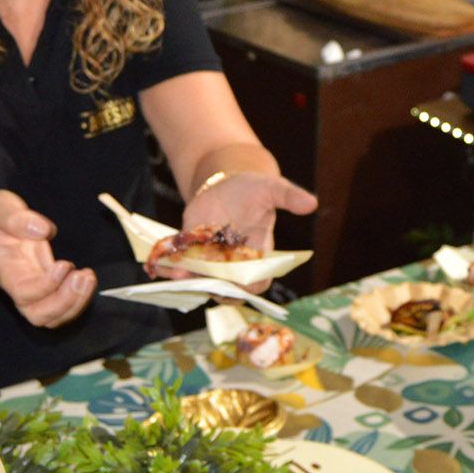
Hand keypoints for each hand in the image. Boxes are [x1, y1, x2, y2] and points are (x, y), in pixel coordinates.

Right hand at [0, 189, 95, 327]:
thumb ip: (15, 218)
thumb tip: (42, 231)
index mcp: (6, 270)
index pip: (24, 293)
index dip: (47, 286)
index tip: (65, 264)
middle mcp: (19, 287)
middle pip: (38, 315)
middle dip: (65, 302)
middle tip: (82, 276)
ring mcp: (35, 290)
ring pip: (53, 317)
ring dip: (76, 303)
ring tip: (88, 277)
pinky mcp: (50, 287)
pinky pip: (64, 306)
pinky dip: (79, 298)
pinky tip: (86, 277)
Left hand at [167, 172, 317, 287]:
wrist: (226, 184)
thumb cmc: (253, 190)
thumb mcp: (271, 188)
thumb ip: (289, 196)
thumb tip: (312, 203)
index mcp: (258, 256)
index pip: (257, 283)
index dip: (249, 287)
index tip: (241, 285)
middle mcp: (234, 264)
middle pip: (226, 288)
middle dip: (215, 288)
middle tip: (204, 281)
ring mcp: (211, 261)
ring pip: (201, 281)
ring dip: (189, 280)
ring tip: (179, 274)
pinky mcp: (191, 252)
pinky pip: (182, 267)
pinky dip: (171, 268)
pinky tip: (161, 265)